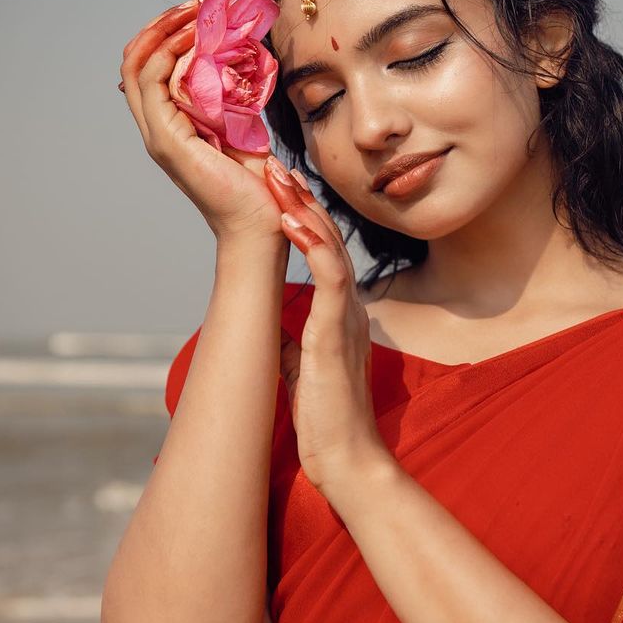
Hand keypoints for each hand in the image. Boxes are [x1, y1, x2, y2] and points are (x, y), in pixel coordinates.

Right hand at [117, 1, 287, 242]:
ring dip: (165, 31)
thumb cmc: (256, 183)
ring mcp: (158, 135)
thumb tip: (237, 56)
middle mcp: (157, 128)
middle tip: (194, 3)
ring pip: (138, 65)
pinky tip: (197, 40)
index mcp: (171, 124)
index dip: (166, 32)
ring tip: (197, 12)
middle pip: (134, 60)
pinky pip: (155, 83)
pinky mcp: (168, 141)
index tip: (199, 11)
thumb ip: (228, 96)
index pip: (149, 66)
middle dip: (161, 24)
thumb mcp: (241, 127)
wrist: (259, 222)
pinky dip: (171, 53)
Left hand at [263, 159, 395, 504]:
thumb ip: (295, 344)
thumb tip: (274, 332)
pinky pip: (330, 278)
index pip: (322, 252)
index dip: (301, 216)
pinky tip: (293, 221)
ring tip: (278, 176)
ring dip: (302, 209)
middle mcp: (347, 307)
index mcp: (339, 314)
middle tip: (274, 163)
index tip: (276, 188)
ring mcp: (345, 317)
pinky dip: (313, 245)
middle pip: (326, 237)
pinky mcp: (337, 332)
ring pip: (329, 247)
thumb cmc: (327, 421)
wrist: (348, 458)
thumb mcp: (303, 369)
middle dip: (300, 199)